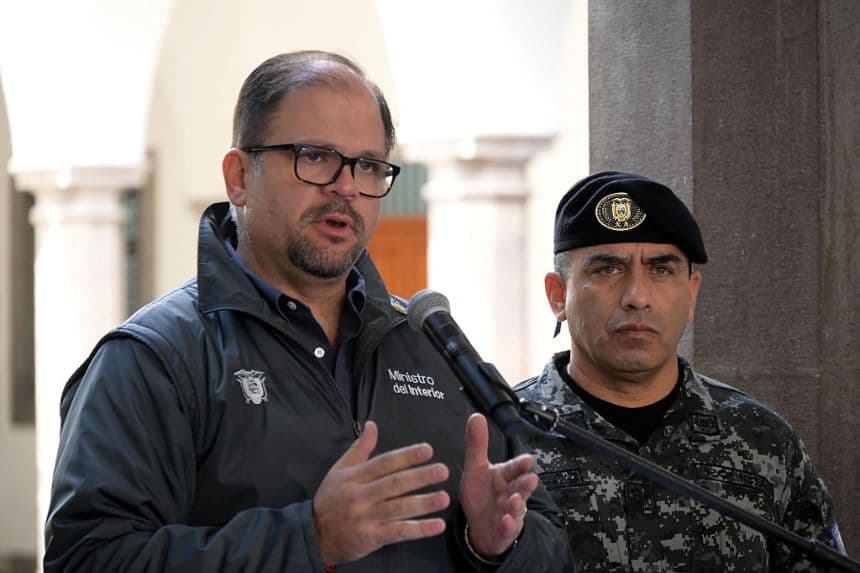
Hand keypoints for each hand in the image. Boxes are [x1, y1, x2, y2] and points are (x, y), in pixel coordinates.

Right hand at [312, 421, 450, 564]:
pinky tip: (436, 525)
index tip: (427, 450)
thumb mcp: (340, 470)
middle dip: (420, 476)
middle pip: (394, 484)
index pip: (384, 463)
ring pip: (398, 508)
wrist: (314, 535)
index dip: (406, 455)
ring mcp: (366, 517)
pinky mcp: (370, 537)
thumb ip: (360, 448)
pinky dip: (418, 529)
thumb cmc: (330, 500)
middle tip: (442, 470)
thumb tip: (372, 425)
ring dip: (423, 503)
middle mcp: (361, 496)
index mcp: (354, 477)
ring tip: (444, 497)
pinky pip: (398, 532)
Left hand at [459, 413, 536, 556]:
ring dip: (517, 504)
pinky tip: (505, 520)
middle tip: (531, 479)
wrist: (480, 526)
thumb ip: (477, 445)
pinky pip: (507, 528)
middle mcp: (510, 493)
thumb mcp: (475, 469)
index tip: (527, 459)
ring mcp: (509, 512)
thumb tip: (476, 416)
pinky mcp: (504, 530)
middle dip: (525, 483)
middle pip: (520, 487)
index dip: (520, 465)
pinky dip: (507, 525)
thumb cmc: (482, 495)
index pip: (514, 468)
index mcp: (504, 476)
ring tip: (515, 500)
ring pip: (516, 507)